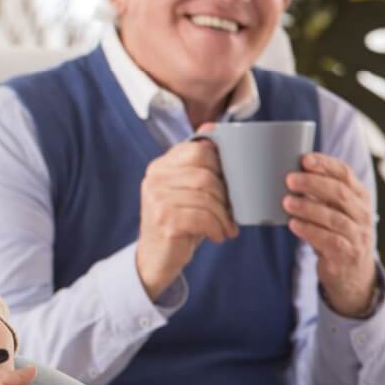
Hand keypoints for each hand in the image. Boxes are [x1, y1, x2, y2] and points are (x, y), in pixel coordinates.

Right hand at [134, 129, 237, 299]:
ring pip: (207, 198)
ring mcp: (157, 199)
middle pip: (206, 175)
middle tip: (229, 211)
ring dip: (223, 216)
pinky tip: (217, 235)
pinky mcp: (165, 220)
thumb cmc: (177, 221)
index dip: (220, 166)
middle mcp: (154, 179)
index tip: (225, 184)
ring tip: (225, 227)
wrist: (155, 257)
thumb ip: (196, 162)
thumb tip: (212, 127)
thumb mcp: (185, 189)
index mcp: (160, 166)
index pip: (198, 150)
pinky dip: (217, 228)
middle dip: (225, 196)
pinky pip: (204, 217)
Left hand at [285, 153, 377, 316]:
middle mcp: (362, 213)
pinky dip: (310, 230)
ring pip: (334, 217)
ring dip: (308, 208)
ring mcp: (357, 234)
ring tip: (287, 202)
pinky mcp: (347, 253)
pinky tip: (294, 224)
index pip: (345, 173)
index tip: (304, 159)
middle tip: (289, 180)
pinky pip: (330, 240)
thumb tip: (289, 171)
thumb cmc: (336, 231)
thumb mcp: (333, 208)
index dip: (325, 164)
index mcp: (359, 195)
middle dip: (313, 184)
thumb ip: (318, 192)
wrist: (352, 271)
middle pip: (340, 193)